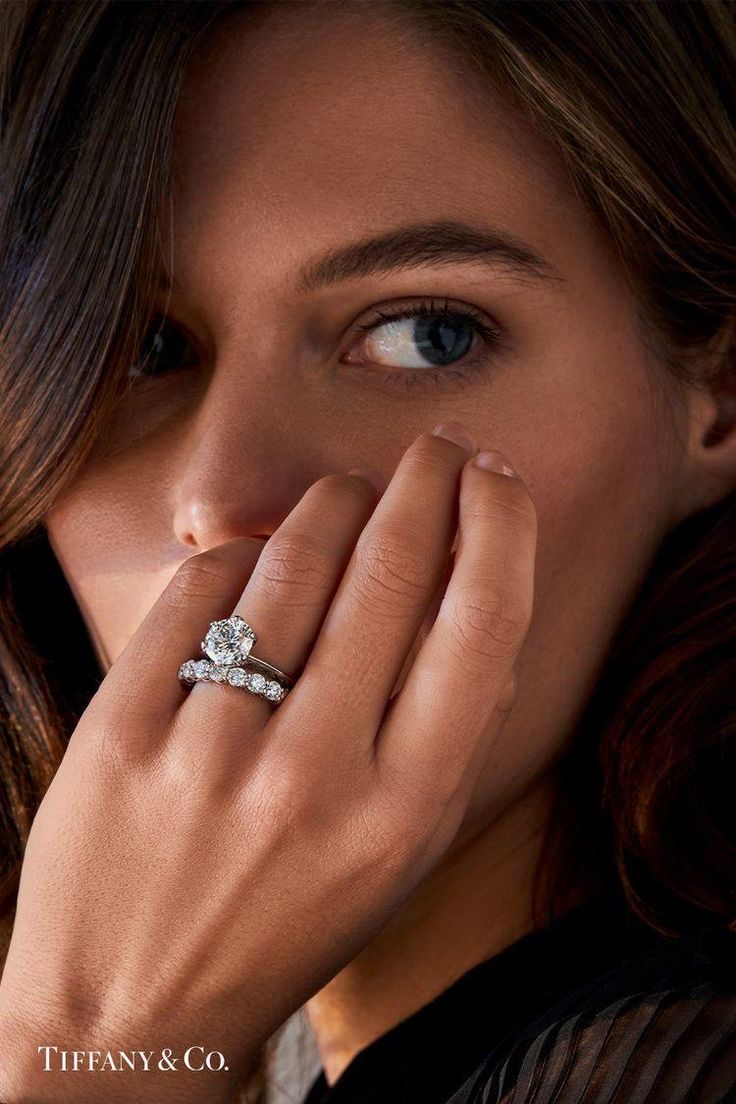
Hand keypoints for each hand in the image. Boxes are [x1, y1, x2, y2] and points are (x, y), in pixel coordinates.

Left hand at [0, 425, 536, 1102]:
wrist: (131, 1008)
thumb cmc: (284, 921)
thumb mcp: (398, 858)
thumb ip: (452, 736)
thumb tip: (483, 596)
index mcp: (405, 811)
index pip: (482, 624)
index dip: (501, 525)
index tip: (496, 480)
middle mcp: (316, 775)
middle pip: (393, 569)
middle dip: (427, 480)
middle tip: (435, 449)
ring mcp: (212, 747)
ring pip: (294, 558)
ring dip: (336, 502)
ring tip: (350, 496)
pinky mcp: (123, 726)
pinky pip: (201, 587)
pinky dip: (241, 557)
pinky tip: (256, 568)